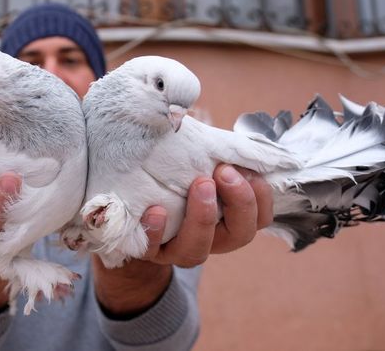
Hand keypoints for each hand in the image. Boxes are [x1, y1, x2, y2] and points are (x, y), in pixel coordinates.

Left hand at [92, 164, 272, 316]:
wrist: (125, 198)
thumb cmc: (168, 172)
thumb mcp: (193, 159)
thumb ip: (213, 150)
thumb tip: (225, 132)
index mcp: (228, 217)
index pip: (259, 217)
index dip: (260, 196)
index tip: (244, 168)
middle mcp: (208, 238)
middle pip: (240, 235)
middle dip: (239, 203)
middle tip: (223, 172)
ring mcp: (176, 248)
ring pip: (198, 251)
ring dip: (202, 217)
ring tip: (199, 184)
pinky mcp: (146, 250)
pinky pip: (152, 250)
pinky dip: (156, 231)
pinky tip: (156, 210)